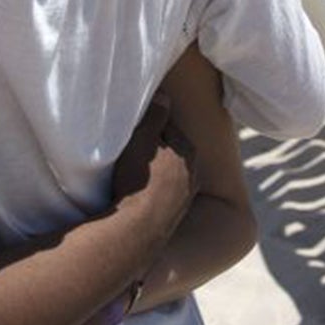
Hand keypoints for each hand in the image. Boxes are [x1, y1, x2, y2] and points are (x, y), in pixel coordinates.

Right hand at [109, 96, 195, 245]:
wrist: (139, 228)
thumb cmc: (138, 179)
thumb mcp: (142, 139)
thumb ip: (155, 117)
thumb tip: (165, 96)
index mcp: (188, 150)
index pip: (167, 129)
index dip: (149, 129)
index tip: (134, 133)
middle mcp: (193, 173)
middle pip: (170, 152)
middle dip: (155, 151)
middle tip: (131, 154)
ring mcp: (186, 196)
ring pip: (168, 175)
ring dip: (154, 173)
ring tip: (132, 175)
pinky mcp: (176, 216)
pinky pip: (164, 195)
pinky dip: (154, 192)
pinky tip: (139, 195)